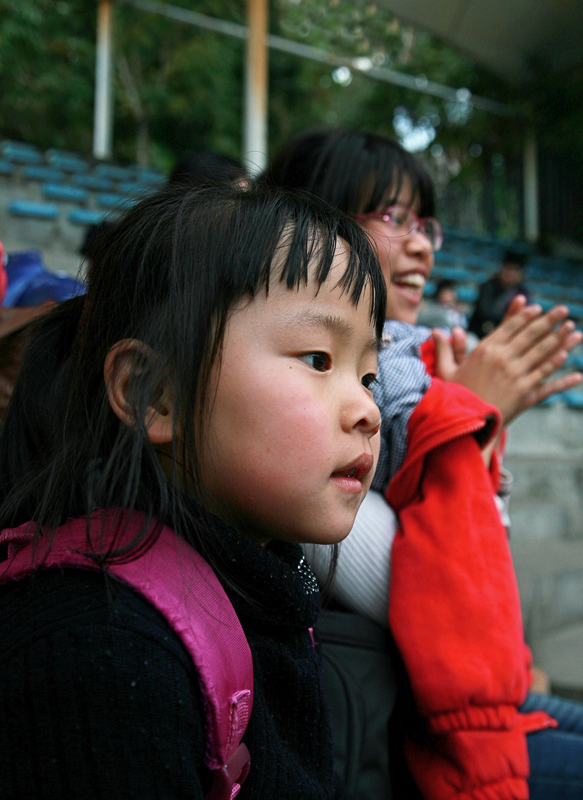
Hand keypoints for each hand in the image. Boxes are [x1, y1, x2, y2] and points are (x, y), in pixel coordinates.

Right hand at [432, 299, 582, 425]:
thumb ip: (446, 348)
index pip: (509, 326)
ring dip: (559, 338)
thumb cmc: (454, 396)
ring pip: (542, 350)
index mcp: (484, 349)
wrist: (463, 423)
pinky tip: (566, 356)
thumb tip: (439, 330)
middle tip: (563, 310)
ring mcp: (514, 373)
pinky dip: (556, 364)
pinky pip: (544, 373)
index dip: (525, 315)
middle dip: (548, 320)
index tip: (536, 307)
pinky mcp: (524, 389)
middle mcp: (502, 357)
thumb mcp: (446, 371)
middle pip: (530, 334)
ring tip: (572, 329)